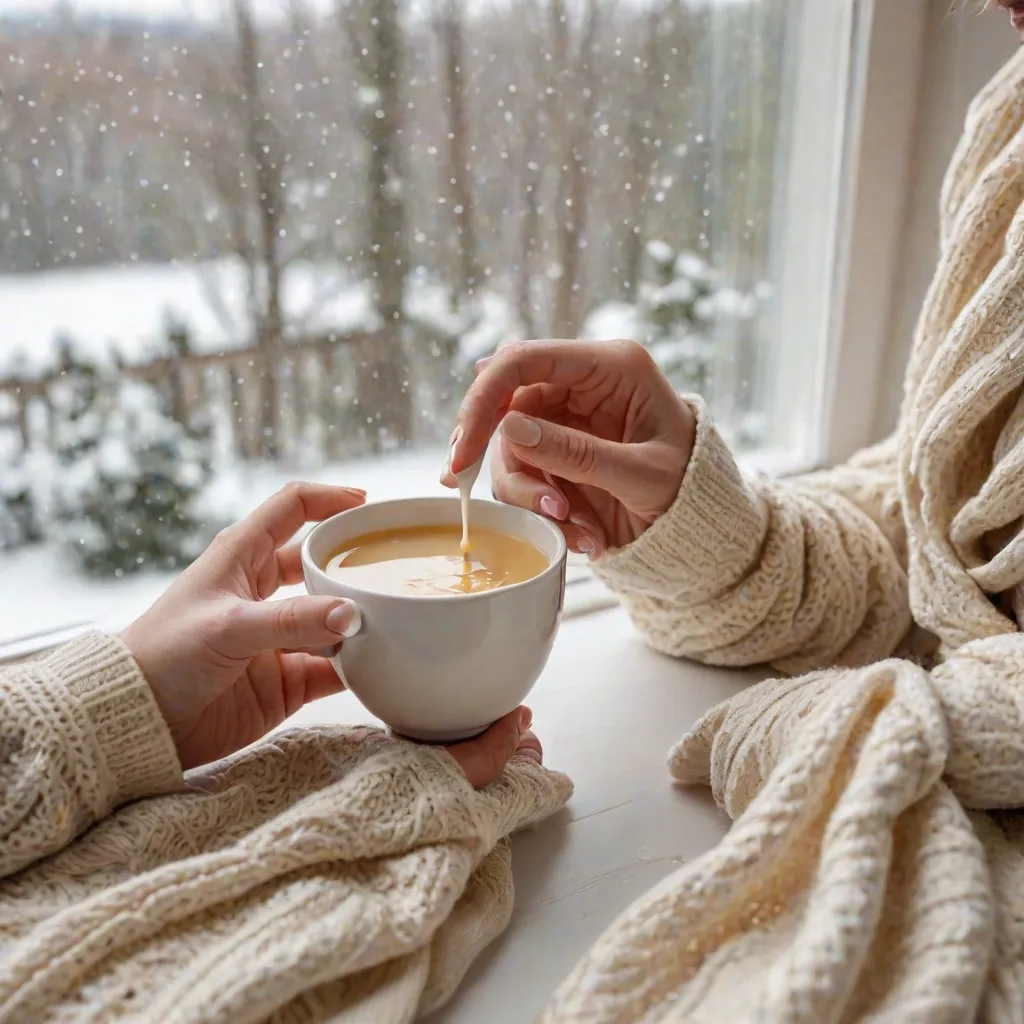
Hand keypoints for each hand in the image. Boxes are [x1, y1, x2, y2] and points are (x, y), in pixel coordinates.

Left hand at [121, 482, 544, 787]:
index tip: (369, 503)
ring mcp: (278, 638)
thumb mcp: (227, 627)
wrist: (136, 725)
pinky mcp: (286, 681)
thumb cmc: (165, 656)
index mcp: (242, 558)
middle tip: (398, 568)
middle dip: (359, 564)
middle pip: (324, 563)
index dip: (330, 498)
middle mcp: (265, 593)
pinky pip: (336, 670)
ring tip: (399, 621)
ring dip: (364, 621)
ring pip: (335, 619)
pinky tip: (384, 669)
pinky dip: (360, 670)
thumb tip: (353, 615)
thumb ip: (291, 621)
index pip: (292, 508)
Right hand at [443, 339, 695, 555]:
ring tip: (574, 528)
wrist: (701, 524)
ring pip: (509, 448)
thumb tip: (509, 429)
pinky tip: (581, 533)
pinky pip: (525, 476)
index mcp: (611, 367)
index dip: (484, 398)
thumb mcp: (641, 475)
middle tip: (464, 486)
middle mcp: (581, 385)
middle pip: (506, 404)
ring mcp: (566, 419)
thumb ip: (576, 453)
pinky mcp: (557, 451)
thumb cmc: (690, 489)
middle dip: (494, 454)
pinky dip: (541, 509)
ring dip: (530, 495)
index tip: (465, 450)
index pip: (526, 359)